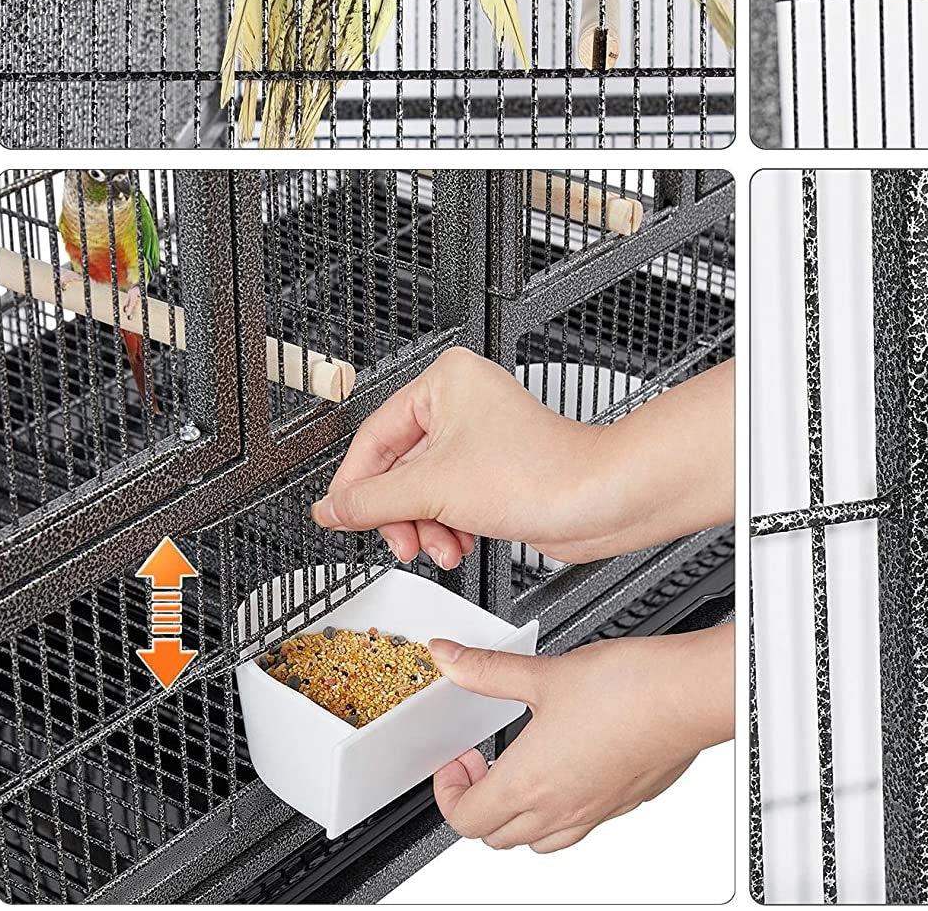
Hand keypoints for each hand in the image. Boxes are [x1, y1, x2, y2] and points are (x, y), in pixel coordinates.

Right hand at [310, 347, 615, 568]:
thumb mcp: (432, 489)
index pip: (374, 437)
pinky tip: (459, 543)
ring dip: (425, 526)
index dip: (355, 485)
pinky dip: (447, 526)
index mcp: (445, 380)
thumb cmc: (540, 472)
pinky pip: (448, 500)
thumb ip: (370, 501)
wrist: (597, 500)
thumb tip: (330, 508)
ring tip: (440, 547)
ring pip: (422, 489)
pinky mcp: (494, 469)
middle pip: (397, 468)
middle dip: (401, 513)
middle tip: (402, 541)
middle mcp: (462, 402)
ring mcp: (479, 436)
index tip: (339, 517)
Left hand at [431, 623, 733, 851]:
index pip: (464, 818)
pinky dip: (560, 812)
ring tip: (521, 770)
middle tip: (483, 763)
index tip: (458, 760)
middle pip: (495, 837)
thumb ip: (489, 670)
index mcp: (529, 783)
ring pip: (537, 842)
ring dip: (517, 817)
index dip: (449, 790)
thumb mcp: (544, 672)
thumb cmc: (627, 688)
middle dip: (478, 803)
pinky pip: (578, 828)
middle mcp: (558, 809)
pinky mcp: (623, 804)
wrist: (687, 696)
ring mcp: (593, 812)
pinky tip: (570, 769)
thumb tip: (450, 658)